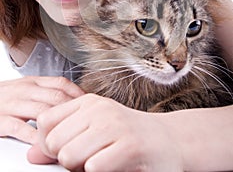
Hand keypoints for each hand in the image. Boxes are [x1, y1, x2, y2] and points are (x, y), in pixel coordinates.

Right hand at [0, 76, 82, 144]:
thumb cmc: (6, 96)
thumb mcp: (26, 87)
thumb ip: (46, 91)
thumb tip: (73, 98)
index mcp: (34, 82)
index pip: (62, 83)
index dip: (79, 94)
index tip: (92, 105)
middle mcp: (25, 90)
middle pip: (56, 98)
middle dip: (74, 111)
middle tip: (88, 123)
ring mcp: (13, 104)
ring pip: (42, 112)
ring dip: (59, 125)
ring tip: (73, 136)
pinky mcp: (1, 119)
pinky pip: (21, 128)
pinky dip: (35, 137)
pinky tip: (45, 144)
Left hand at [29, 93, 182, 170]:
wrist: (168, 141)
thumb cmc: (128, 135)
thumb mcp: (92, 130)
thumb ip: (62, 140)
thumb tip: (32, 154)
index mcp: (88, 102)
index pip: (46, 122)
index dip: (48, 143)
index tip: (65, 150)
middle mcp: (99, 109)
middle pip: (55, 143)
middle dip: (65, 159)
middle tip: (86, 159)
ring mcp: (114, 125)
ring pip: (70, 156)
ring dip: (81, 168)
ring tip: (99, 162)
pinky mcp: (129, 146)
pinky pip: (93, 168)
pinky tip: (112, 165)